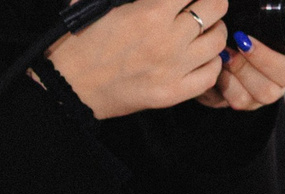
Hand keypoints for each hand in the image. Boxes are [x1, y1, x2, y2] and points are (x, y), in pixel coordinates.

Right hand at [49, 0, 227, 118]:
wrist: (65, 89)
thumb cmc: (79, 45)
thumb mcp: (100, 5)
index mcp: (150, 12)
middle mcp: (168, 39)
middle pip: (217, 7)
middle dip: (210, 2)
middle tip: (199, 6)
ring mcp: (173, 68)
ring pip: (219, 39)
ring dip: (213, 30)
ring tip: (200, 33)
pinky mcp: (172, 94)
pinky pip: (211, 74)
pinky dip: (209, 63)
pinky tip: (197, 59)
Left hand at [196, 35, 284, 108]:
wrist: (238, 47)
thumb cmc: (255, 37)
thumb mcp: (263, 33)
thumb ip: (262, 36)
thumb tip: (243, 38)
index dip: (265, 58)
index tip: (245, 42)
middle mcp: (278, 88)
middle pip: (267, 91)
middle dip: (243, 69)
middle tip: (227, 51)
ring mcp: (256, 101)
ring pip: (244, 101)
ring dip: (228, 78)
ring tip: (220, 59)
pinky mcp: (234, 106)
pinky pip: (223, 103)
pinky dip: (217, 85)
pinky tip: (214, 70)